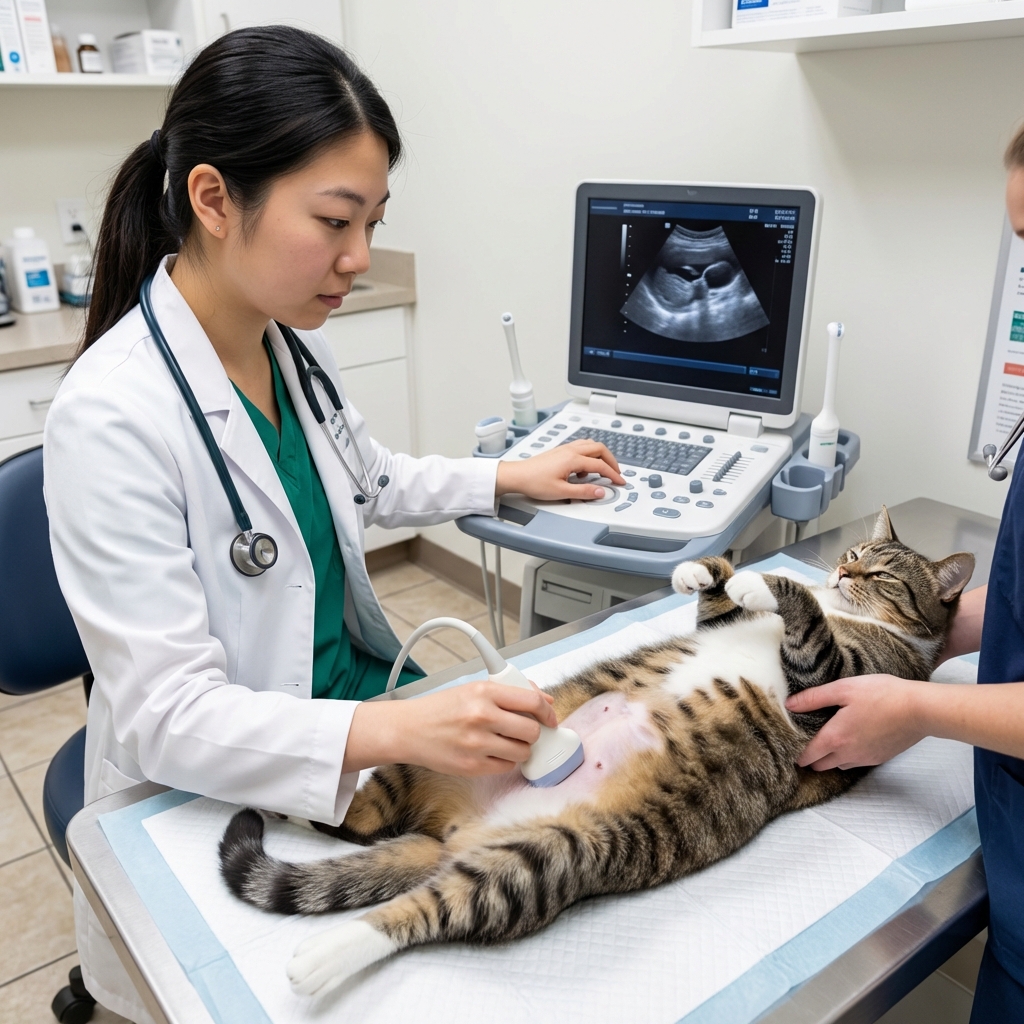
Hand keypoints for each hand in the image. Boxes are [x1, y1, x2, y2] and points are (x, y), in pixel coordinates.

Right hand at [347, 680, 556, 775]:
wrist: (408, 729)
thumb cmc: (441, 708)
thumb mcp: (473, 689)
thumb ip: (509, 693)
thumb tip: (545, 701)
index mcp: (485, 692)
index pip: (532, 701)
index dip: (548, 711)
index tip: (550, 717)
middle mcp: (482, 716)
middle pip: (532, 730)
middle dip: (533, 732)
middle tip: (524, 731)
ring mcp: (477, 743)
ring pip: (523, 751)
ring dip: (520, 748)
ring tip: (506, 742)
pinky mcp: (472, 766)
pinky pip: (507, 767)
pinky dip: (505, 761)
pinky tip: (492, 752)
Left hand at [495, 439, 624, 500]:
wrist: (517, 476)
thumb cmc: (534, 482)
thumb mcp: (561, 492)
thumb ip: (584, 492)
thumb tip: (601, 492)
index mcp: (573, 459)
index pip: (600, 465)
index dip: (613, 475)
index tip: (619, 482)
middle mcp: (570, 450)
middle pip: (599, 449)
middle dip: (611, 461)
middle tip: (615, 474)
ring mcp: (564, 449)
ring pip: (590, 445)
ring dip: (600, 456)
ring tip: (601, 471)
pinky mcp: (559, 451)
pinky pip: (580, 448)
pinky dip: (588, 456)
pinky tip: (582, 471)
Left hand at [785, 674, 927, 770]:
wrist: (920, 709)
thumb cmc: (881, 694)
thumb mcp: (843, 688)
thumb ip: (814, 698)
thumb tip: (790, 705)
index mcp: (835, 738)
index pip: (806, 756)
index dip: (795, 752)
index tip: (789, 743)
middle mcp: (848, 755)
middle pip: (820, 765)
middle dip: (810, 756)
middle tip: (806, 739)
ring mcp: (865, 759)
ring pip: (838, 765)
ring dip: (829, 757)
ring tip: (828, 738)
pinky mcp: (879, 758)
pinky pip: (856, 762)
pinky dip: (847, 756)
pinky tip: (851, 739)